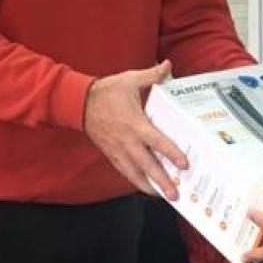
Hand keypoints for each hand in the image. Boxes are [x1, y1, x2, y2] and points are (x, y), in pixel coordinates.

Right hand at [83, 61, 186, 198]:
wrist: (79, 102)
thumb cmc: (107, 91)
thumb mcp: (129, 80)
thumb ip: (151, 76)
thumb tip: (167, 66)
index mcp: (134, 123)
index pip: (156, 142)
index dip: (171, 153)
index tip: (184, 164)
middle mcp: (127, 141)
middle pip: (147, 165)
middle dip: (162, 181)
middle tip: (175, 194)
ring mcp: (117, 150)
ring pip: (134, 173)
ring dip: (149, 186)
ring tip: (163, 196)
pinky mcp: (111, 154)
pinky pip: (124, 171)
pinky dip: (135, 181)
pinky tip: (146, 188)